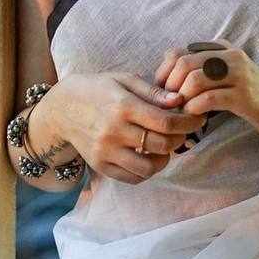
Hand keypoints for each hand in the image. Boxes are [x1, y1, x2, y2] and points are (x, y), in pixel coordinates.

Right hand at [35, 72, 206, 184]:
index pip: (165, 122)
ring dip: (165, 158)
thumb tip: (180, 101)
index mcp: (123, 106)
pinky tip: (149, 156)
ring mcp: (106, 151)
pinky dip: (147, 170)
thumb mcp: (123, 80)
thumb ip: (153, 91)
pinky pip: (132, 177)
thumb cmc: (97, 89)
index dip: (187, 123)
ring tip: (166, 146)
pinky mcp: (100, 165)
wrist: (61, 109)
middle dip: (180, 139)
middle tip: (183, 132)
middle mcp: (114, 131)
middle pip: (162, 145)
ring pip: (149, 167)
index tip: (197, 120)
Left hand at [153, 38, 258, 140]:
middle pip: (184, 63)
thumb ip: (203, 71)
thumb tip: (167, 76)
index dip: (164, 72)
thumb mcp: (226, 76)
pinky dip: (195, 108)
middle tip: (169, 104)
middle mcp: (230, 57)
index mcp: (222, 49)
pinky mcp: (244, 96)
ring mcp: (239, 75)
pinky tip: (195, 116)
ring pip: (195, 79)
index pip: (179, 52)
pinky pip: (209, 98)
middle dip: (170, 86)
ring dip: (182, 98)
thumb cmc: (250, 96)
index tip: (162, 91)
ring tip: (182, 111)